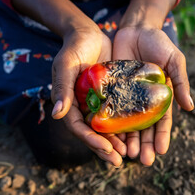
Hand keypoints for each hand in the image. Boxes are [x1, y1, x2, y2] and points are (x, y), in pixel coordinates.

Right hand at [51, 30, 125, 166]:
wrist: (89, 33)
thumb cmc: (74, 47)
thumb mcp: (67, 64)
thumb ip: (62, 88)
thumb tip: (57, 115)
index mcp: (69, 104)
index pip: (79, 128)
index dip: (91, 140)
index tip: (107, 149)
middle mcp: (83, 107)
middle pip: (93, 133)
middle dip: (105, 148)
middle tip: (119, 161)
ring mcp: (98, 103)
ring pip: (107, 128)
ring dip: (117, 142)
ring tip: (130, 154)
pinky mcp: (111, 97)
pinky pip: (119, 115)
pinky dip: (126, 126)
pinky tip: (137, 135)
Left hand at [112, 26, 193, 165]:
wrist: (135, 28)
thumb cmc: (158, 43)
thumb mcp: (174, 60)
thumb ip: (180, 81)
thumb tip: (190, 108)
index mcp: (161, 97)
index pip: (162, 121)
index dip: (162, 136)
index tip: (161, 150)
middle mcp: (143, 101)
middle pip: (144, 128)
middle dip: (145, 145)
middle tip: (144, 160)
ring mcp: (126, 97)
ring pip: (127, 124)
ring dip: (128, 141)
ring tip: (127, 155)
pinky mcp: (111, 91)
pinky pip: (110, 110)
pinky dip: (111, 125)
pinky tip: (109, 137)